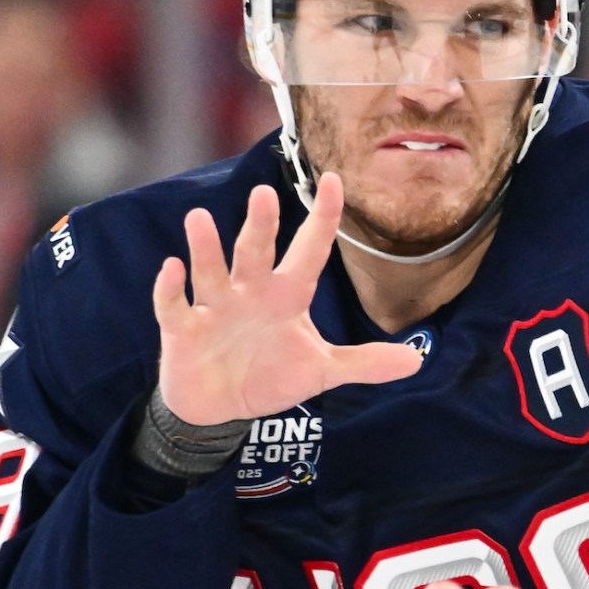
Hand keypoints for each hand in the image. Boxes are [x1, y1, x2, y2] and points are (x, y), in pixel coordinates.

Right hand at [152, 173, 426, 426]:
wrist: (220, 409)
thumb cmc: (270, 376)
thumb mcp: (321, 371)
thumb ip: (365, 362)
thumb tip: (418, 361)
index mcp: (286, 296)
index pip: (310, 252)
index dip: (323, 219)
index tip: (335, 180)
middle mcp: (250, 292)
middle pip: (256, 253)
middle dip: (260, 227)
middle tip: (264, 194)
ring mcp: (214, 307)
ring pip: (211, 270)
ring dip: (206, 247)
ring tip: (200, 219)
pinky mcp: (183, 329)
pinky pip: (174, 305)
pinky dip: (169, 288)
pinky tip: (172, 268)